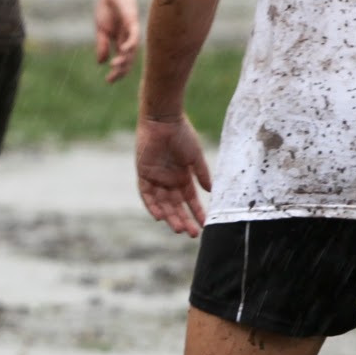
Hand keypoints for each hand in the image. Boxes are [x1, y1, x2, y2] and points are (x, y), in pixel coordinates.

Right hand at [95, 0, 139, 83]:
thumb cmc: (107, 8)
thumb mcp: (101, 30)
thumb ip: (102, 46)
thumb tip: (102, 62)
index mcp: (121, 41)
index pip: (123, 61)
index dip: (117, 72)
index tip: (108, 80)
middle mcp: (128, 38)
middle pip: (129, 59)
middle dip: (121, 70)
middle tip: (111, 78)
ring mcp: (131, 30)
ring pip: (132, 50)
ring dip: (124, 59)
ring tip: (115, 66)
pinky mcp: (132, 20)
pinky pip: (133, 35)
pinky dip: (129, 44)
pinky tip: (123, 50)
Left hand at [136, 114, 210, 236]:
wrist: (163, 120)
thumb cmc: (182, 134)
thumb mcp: (195, 157)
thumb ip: (202, 174)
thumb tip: (211, 191)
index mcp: (183, 177)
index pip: (190, 200)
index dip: (197, 212)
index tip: (205, 224)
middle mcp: (169, 181)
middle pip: (176, 206)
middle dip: (184, 220)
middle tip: (192, 234)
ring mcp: (156, 179)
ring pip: (163, 204)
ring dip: (171, 217)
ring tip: (180, 229)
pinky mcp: (144, 175)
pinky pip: (147, 195)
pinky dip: (152, 206)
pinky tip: (160, 217)